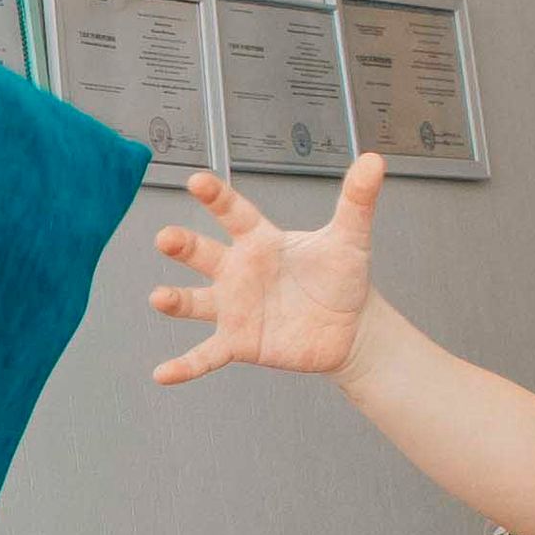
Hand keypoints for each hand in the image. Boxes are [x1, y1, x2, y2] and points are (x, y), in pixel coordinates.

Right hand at [149, 158, 377, 385]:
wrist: (350, 328)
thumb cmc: (342, 278)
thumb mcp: (350, 239)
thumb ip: (356, 200)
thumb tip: (375, 160)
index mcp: (260, 240)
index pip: (233, 213)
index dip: (216, 198)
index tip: (197, 182)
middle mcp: (238, 270)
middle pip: (203, 253)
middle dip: (182, 245)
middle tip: (166, 238)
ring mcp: (234, 308)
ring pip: (195, 302)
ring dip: (175, 301)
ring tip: (159, 298)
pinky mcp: (238, 342)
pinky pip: (207, 354)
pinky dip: (185, 366)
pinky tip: (164, 374)